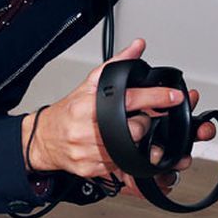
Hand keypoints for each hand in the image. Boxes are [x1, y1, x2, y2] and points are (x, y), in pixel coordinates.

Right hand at [21, 38, 216, 192]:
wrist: (44, 138)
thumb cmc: (68, 112)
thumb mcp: (90, 84)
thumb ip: (116, 65)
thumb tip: (137, 47)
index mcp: (88, 107)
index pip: (129, 99)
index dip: (155, 97)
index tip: (173, 96)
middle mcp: (87, 130)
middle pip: (135, 130)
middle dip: (144, 125)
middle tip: (139, 120)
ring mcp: (89, 152)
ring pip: (131, 151)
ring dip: (137, 144)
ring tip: (127, 134)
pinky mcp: (92, 170)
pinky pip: (121, 167)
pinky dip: (125, 158)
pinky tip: (118, 148)